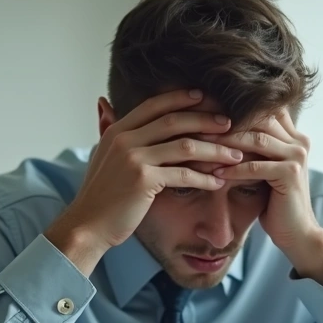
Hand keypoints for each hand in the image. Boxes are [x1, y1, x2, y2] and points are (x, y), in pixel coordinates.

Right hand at [46, 89, 243, 272]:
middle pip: (174, 120)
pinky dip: (205, 177)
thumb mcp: (101, 155)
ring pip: (185, 146)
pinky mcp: (144, 180)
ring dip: (214, 150)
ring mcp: (134, 159)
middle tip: (229, 124)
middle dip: (205, 119)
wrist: (87, 225)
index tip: (204, 97)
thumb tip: (103, 103)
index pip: (154, 105)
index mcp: (117, 130)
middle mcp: (125, 140)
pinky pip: (183, 174)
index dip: (181, 99)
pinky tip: (219, 182)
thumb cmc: (100, 194)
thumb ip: (107, 129)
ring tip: (234, 154)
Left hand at [209, 108, 322, 282]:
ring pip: (255, 140)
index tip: (204, 114)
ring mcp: (297, 156)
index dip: (234, 110)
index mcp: (294, 134)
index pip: (262, 110)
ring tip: (201, 147)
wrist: (296, 232)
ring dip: (225, 144)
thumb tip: (219, 128)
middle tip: (197, 127)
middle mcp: (299, 140)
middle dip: (226, 124)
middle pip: (258, 120)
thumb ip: (255, 148)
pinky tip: (214, 173)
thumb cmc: (275, 200)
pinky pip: (255, 167)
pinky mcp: (290, 174)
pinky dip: (232, 169)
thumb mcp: (265, 168)